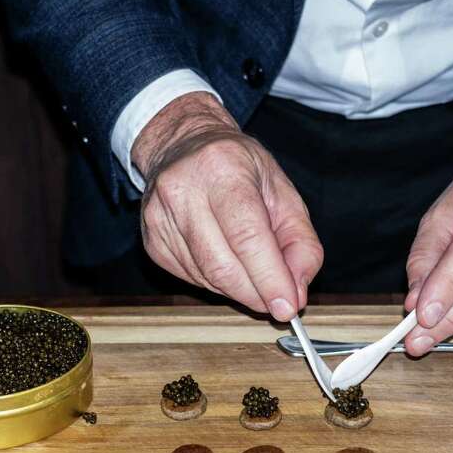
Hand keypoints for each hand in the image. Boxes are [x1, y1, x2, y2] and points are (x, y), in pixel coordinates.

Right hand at [134, 92, 322, 320]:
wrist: (184, 146)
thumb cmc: (239, 168)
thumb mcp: (283, 192)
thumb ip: (300, 243)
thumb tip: (296, 293)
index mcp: (222, 168)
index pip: (246, 236)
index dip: (269, 278)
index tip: (288, 306)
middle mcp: (183, 190)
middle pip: (222, 264)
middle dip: (256, 293)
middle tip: (277, 302)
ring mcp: (159, 217)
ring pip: (206, 277)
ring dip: (239, 290)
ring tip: (254, 276)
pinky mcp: (152, 241)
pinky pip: (191, 278)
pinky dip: (217, 283)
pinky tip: (227, 263)